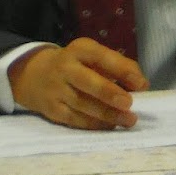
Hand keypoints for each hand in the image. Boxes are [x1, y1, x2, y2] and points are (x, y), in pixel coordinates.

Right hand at [7, 38, 147, 129]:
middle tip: (129, 104)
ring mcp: (55, 90)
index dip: (122, 70)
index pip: (103, 58)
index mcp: (80, 49)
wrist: (34, 75)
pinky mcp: (50, 109)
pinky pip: (74, 119)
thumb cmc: (76, 65)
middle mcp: (65, 68)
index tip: (141, 84)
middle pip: (87, 82)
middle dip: (109, 93)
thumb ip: (118, 66)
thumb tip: (141, 85)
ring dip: (107, 114)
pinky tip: (109, 125)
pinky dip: (93, 124)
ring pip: (82, 104)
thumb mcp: (93, 56)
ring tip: (127, 120)